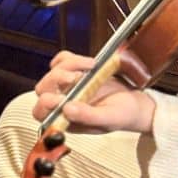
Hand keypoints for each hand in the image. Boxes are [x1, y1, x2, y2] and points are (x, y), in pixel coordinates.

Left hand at [32, 50, 155, 134]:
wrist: (135, 103)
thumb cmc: (121, 115)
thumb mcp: (108, 119)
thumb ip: (87, 116)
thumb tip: (66, 110)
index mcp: (65, 119)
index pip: (41, 112)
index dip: (45, 104)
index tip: (60, 98)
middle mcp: (62, 102)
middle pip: (42, 88)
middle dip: (57, 80)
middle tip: (77, 77)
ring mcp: (67, 86)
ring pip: (53, 71)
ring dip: (69, 66)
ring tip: (91, 66)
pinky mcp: (75, 70)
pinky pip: (62, 59)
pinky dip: (71, 58)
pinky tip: (88, 62)